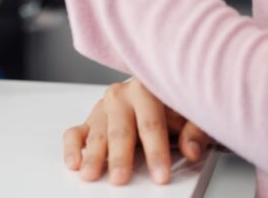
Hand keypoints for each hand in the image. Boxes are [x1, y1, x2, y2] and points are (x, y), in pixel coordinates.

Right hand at [64, 79, 211, 184]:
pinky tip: (74, 162)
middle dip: (119, 157)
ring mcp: (102, 108)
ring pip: (96, 133)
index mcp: (145, 90)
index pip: (150, 124)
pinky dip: (72, 147)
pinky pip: (75, 132)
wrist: (158, 89)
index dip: (156, 151)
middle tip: (119, 178)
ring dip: (92, 156)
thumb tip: (192, 150)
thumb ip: (195, 132)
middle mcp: (119, 96)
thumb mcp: (192, 114)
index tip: (160, 175)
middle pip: (119, 131)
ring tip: (90, 174)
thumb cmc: (173, 104)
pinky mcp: (90, 120)